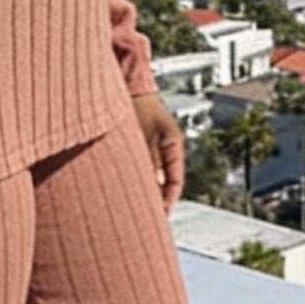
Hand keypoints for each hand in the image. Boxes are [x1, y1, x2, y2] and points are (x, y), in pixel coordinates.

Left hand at [132, 93, 183, 213]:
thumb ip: (150, 159)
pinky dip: (139, 178)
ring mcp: (155, 145)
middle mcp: (167, 147)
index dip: (169, 199)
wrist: (128, 83)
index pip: (176, 179)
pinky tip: (129, 188)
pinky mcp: (142, 144)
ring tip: (137, 208)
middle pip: (166, 181)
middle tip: (150, 219)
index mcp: (174, 143)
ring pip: (154, 175)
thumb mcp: (143, 134)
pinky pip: (144, 167)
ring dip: (147, 190)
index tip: (162, 215)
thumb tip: (157, 185)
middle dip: (158, 200)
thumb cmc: (136, 104)